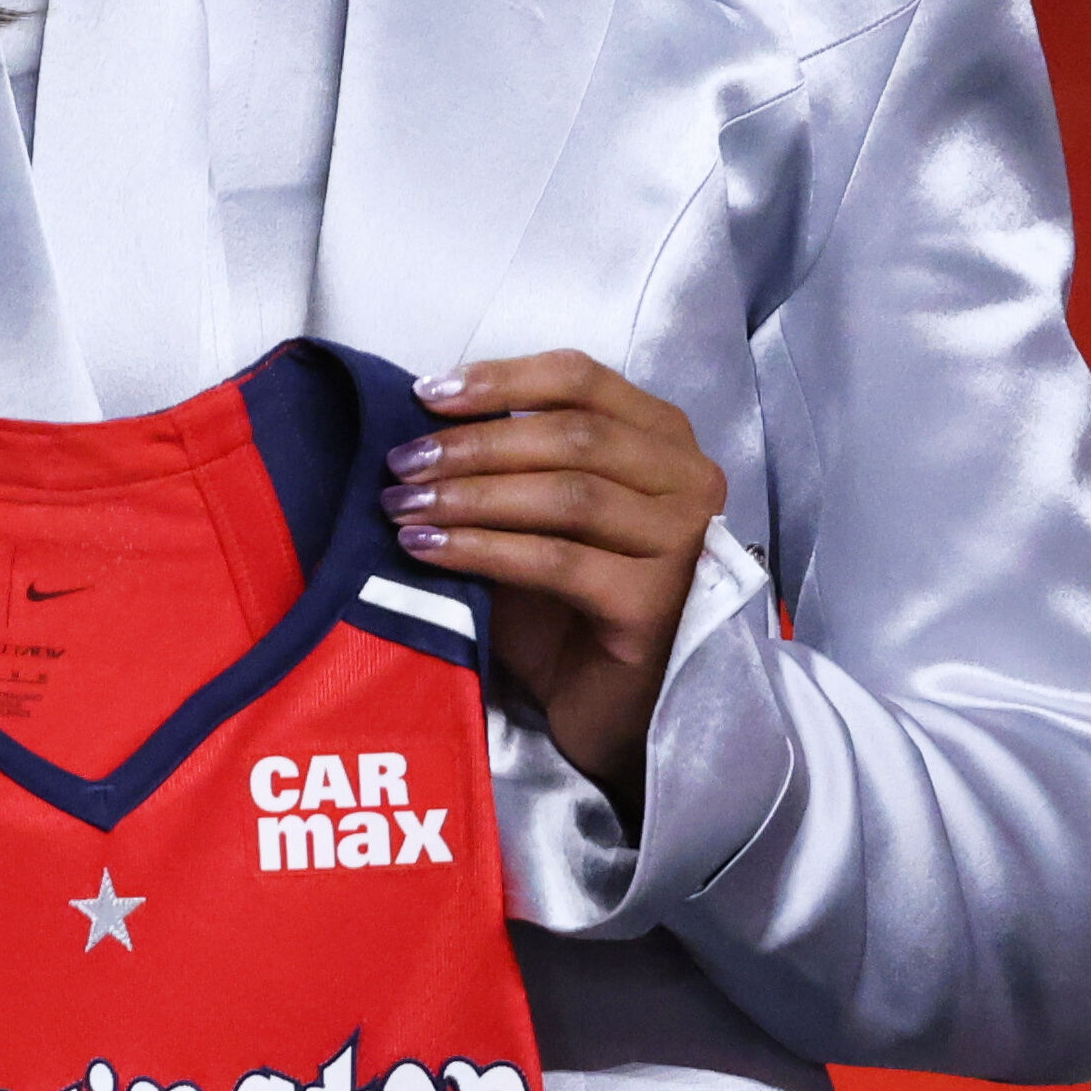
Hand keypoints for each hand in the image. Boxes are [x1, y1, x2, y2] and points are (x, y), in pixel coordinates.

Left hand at [394, 352, 715, 798]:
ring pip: (567, 494)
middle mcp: (689, 481)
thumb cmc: (572, 611)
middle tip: (401, 462)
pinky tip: (428, 549)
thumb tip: (422, 429)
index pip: (582, 379)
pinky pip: (557, 561)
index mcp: (664, 441)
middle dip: (474, 443)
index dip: (501, 379)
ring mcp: (681, 544)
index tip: (425, 394)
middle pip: (573, 435)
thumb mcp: (540, 522)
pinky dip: (484, 549)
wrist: (614, 712)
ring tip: (404, 505)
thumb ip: (509, 469)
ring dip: (472, 494)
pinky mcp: (655, 604)